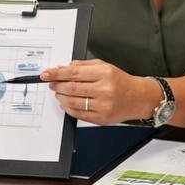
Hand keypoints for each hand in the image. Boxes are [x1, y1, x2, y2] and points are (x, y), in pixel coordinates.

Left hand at [40, 60, 158, 124]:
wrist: (138, 98)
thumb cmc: (120, 81)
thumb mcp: (104, 66)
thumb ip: (83, 65)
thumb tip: (63, 68)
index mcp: (104, 73)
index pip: (74, 72)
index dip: (57, 73)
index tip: (46, 74)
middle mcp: (104, 90)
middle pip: (71, 88)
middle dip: (57, 85)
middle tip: (52, 84)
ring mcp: (103, 106)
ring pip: (72, 102)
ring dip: (61, 97)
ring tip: (59, 93)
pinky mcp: (101, 118)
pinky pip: (78, 114)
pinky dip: (68, 108)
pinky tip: (67, 103)